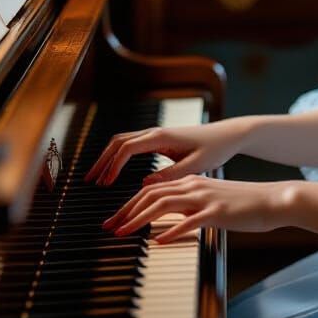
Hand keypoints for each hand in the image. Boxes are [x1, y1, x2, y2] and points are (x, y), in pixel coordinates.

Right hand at [84, 116, 250, 185]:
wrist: (227, 135)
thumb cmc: (214, 148)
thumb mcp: (195, 165)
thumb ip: (170, 174)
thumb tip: (144, 184)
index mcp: (161, 137)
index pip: (127, 149)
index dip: (113, 166)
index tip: (105, 184)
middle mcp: (155, 133)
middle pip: (118, 142)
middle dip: (102, 160)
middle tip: (90, 180)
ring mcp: (156, 135)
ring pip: (123, 142)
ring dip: (108, 158)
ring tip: (97, 177)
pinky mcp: (159, 140)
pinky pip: (132, 145)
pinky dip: (118, 156)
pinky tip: (115, 171)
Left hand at [102, 175, 293, 241]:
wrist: (273, 200)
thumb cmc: (245, 205)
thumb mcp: (213, 202)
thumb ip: (191, 209)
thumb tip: (170, 222)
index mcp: (192, 183)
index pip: (152, 190)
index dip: (130, 204)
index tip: (116, 220)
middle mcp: (194, 186)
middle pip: (151, 195)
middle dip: (126, 211)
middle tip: (109, 227)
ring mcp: (205, 198)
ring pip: (163, 204)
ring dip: (139, 219)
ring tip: (124, 233)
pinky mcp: (217, 212)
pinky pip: (188, 221)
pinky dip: (171, 231)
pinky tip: (159, 241)